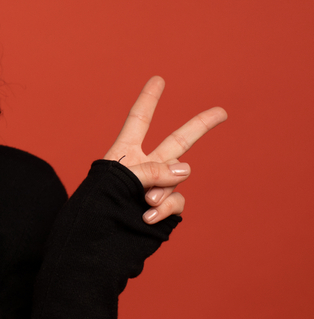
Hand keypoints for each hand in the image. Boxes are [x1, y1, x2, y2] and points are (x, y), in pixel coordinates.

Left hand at [104, 76, 226, 224]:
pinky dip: (164, 208)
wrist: (97, 239)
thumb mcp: (122, 177)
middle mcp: (145, 166)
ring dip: (163, 190)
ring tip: (144, 201)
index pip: (140, 119)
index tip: (158, 79)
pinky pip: (176, 202)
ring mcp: (157, 187)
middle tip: (222, 111)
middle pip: (178, 142)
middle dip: (200, 127)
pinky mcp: (164, 208)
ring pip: (177, 179)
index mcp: (126, 151)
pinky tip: (147, 216)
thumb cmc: (99, 203)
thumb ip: (153, 170)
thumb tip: (185, 169)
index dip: (149, 99)